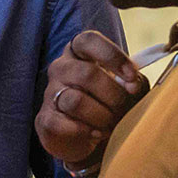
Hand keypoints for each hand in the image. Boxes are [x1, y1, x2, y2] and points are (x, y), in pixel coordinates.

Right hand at [38, 30, 145, 169]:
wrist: (88, 137)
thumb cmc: (109, 103)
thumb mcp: (126, 88)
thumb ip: (132, 82)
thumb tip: (132, 85)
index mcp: (79, 52)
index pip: (89, 41)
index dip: (113, 56)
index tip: (132, 76)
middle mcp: (61, 68)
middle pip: (87, 74)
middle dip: (114, 96)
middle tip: (125, 110)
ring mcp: (50, 93)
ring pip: (76, 101)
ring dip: (102, 116)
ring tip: (111, 124)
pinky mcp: (45, 119)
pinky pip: (63, 124)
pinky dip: (86, 131)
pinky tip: (96, 134)